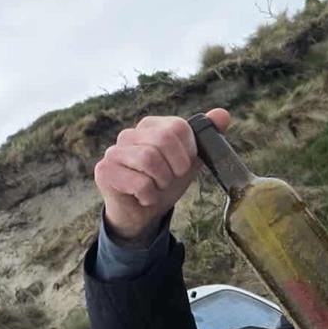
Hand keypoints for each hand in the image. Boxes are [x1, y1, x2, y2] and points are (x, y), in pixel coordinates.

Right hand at [94, 108, 230, 244]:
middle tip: (171, 179)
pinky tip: (144, 198)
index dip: (188, 151)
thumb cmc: (165, 183)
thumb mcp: (191, 160)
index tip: (183, 166)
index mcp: (151, 126)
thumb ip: (206, 136)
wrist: (142, 213)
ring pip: (149, 158)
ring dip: (162, 181)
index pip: (178, 126)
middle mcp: (130, 134)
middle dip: (176, 166)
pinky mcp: (104, 171)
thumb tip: (223, 114)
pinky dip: (149, 195)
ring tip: (158, 187)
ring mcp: (114, 151)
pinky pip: (137, 181)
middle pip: (163, 139)